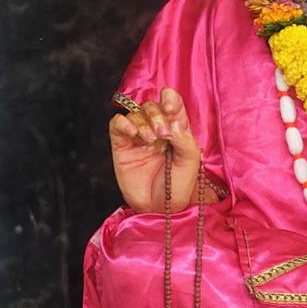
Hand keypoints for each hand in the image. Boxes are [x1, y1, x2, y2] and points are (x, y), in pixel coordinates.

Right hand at [109, 87, 200, 213]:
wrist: (158, 208)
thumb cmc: (178, 186)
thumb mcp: (190, 161)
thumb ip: (184, 138)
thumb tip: (173, 121)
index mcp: (176, 129)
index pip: (172, 104)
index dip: (170, 99)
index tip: (170, 106)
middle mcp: (157, 129)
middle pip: (152, 106)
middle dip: (157, 116)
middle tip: (162, 134)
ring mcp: (138, 136)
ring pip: (135, 113)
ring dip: (143, 122)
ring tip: (150, 140)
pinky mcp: (121, 145)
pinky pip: (117, 124)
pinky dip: (123, 123)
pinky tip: (133, 133)